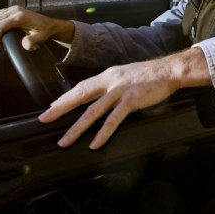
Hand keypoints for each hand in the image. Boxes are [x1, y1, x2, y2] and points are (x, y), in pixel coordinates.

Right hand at [0, 6, 74, 49]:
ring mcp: (13, 9)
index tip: (0, 44)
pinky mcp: (13, 9)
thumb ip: (32, 41)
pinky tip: (1, 30)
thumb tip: (25, 45)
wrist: (49, 24)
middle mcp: (15, 10)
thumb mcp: (40, 37)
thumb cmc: (44, 30)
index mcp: (20, 17)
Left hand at [39, 48, 211, 148]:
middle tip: (45, 119)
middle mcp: (110, 81)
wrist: (169, 70)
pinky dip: (102, 133)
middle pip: (80, 95)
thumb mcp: (126, 75)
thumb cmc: (150, 74)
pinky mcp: (131, 101)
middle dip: (60, 108)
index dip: (66, 97)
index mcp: (108, 75)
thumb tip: (101, 96)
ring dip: (77, 128)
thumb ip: (112, 84)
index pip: (81, 86)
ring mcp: (120, 91)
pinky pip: (113, 120)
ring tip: (65, 141)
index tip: (52, 107)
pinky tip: (94, 144)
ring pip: (93, 111)